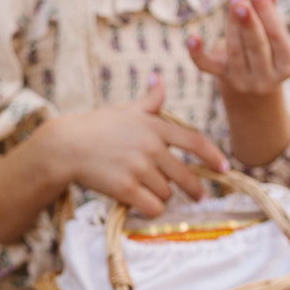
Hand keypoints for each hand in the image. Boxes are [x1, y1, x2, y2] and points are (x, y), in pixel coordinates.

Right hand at [58, 74, 228, 217]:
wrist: (65, 146)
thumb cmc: (95, 127)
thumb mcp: (125, 110)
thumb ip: (149, 100)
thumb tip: (159, 80)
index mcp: (155, 127)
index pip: (195, 142)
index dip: (213, 157)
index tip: (224, 168)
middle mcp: (151, 147)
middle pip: (186, 175)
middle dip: (195, 188)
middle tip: (199, 196)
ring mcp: (139, 168)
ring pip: (167, 193)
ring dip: (163, 196)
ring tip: (154, 194)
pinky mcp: (126, 188)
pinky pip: (152, 206)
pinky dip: (152, 209)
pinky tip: (145, 206)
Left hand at [187, 0, 289, 96]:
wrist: (250, 88)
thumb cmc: (266, 51)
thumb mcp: (272, 35)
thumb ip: (270, 10)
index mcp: (287, 63)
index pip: (276, 35)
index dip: (266, 11)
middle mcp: (266, 77)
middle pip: (256, 44)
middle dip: (247, 19)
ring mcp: (243, 80)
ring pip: (234, 50)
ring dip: (231, 24)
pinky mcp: (222, 79)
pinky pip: (207, 66)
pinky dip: (197, 53)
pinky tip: (191, 38)